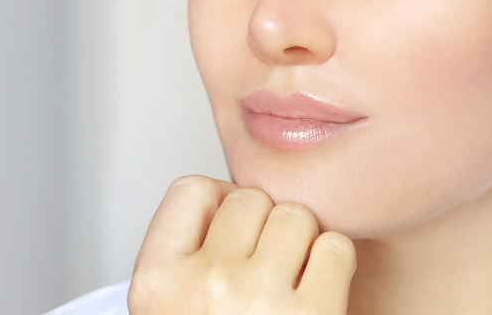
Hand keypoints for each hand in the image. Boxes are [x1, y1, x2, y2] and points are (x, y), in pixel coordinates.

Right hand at [128, 175, 355, 314]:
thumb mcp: (174, 310)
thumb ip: (190, 254)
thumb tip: (233, 194)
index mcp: (155, 285)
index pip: (192, 189)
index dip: (219, 208)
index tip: (228, 240)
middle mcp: (201, 286)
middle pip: (251, 199)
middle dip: (264, 229)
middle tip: (263, 278)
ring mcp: (257, 298)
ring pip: (297, 217)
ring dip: (303, 246)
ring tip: (288, 291)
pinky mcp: (312, 312)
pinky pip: (335, 247)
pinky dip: (335, 268)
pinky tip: (317, 299)